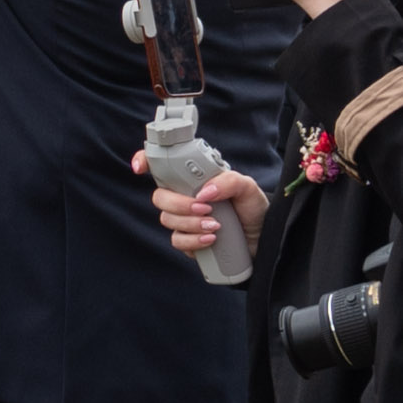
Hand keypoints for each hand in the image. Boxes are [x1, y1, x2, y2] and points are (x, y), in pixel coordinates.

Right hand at [140, 152, 266, 258]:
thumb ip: (228, 181)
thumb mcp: (248, 187)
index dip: (145, 161)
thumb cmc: (254, 208)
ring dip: (191, 223)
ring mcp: (184, 219)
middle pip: (159, 197)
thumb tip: (203, 192)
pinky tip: (210, 239)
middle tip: (204, 208)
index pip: (162, 166)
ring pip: (167, 220)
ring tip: (215, 226)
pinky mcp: (188, 240)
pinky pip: (177, 241)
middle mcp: (184, 197)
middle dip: (179, 204)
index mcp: (193, 179)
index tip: (140, 168)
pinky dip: (193, 240)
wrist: (264, 238)